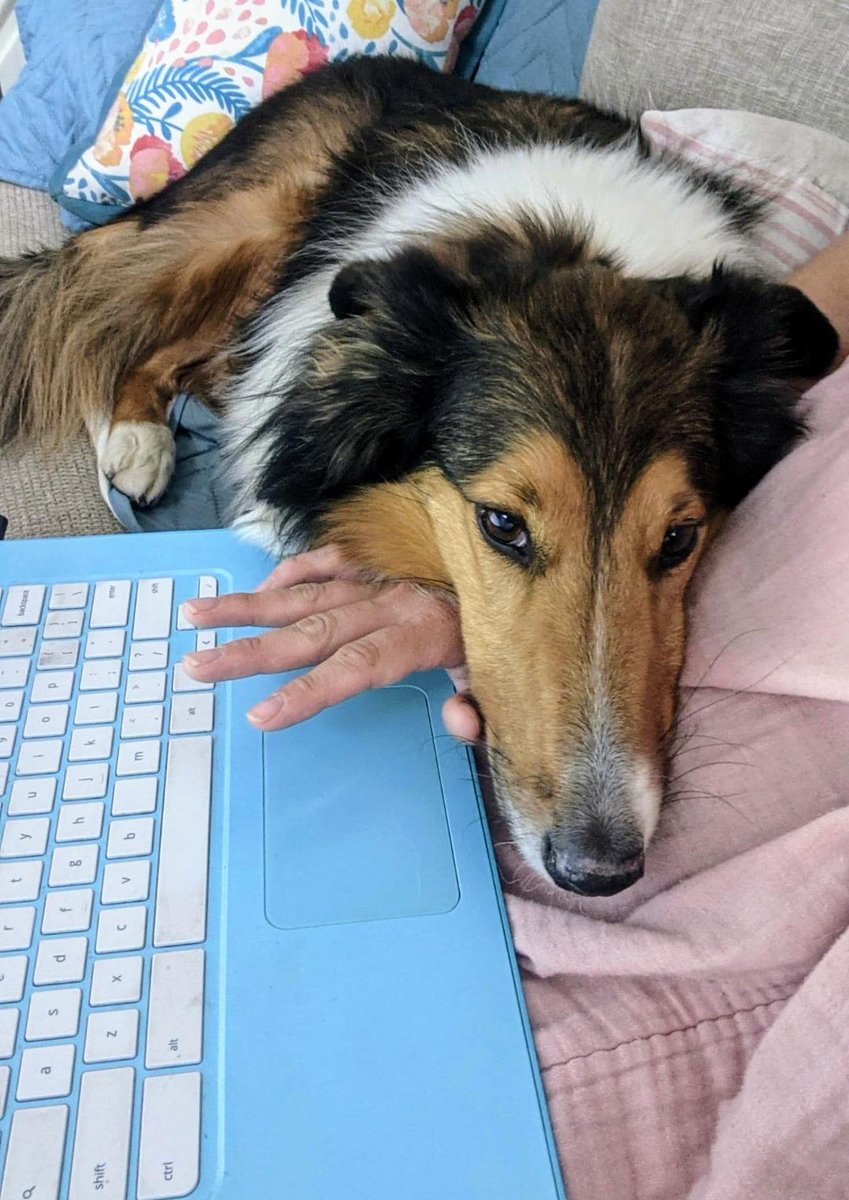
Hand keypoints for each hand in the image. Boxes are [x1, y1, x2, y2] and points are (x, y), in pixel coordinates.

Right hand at [181, 544, 482, 739]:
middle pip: (312, 630)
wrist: (518, 544)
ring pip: (306, 590)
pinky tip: (260, 588)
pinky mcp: (379, 549)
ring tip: (198, 616)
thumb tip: (461, 726)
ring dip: (249, 605)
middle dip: (251, 651)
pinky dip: (294, 569)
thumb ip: (481, 703)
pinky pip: (329, 556)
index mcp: (421, 632)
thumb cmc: (508, 618)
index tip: (260, 714)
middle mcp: (391, 599)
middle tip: (197, 667)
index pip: (354, 667)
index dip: (307, 692)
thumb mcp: (505, 668)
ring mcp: (381, 571)